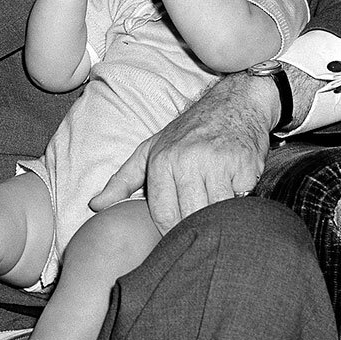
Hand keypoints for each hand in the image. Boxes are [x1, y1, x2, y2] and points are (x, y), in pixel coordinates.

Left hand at [89, 72, 278, 232]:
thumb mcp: (150, 150)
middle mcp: (188, 161)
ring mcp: (218, 163)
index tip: (176, 236)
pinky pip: (241, 202)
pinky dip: (239, 205)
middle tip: (198, 230)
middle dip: (194, 229)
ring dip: (217, 219)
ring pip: (215, 212)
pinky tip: (236, 195)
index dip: (169, 232)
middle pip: (189, 217)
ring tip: (216, 215)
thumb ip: (122, 180)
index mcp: (162, 161)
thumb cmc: (189, 131)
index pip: (163, 215)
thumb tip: (94, 205)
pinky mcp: (246, 166)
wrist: (235, 103)